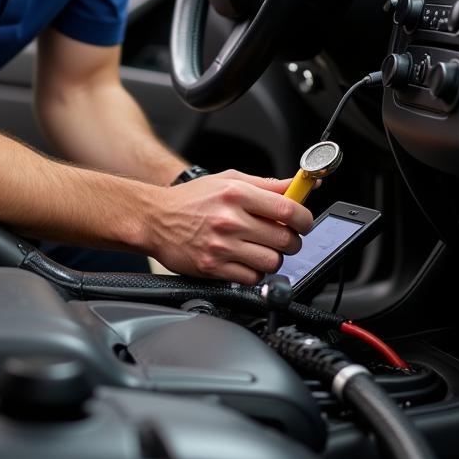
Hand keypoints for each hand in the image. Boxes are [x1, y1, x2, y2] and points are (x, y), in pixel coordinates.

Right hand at [146, 170, 313, 283]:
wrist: (154, 219)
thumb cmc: (191, 199)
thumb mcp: (228, 180)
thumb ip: (266, 184)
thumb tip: (298, 185)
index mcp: (236, 194)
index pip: (288, 209)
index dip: (304, 218)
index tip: (303, 222)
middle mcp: (230, 220)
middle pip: (285, 239)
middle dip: (292, 240)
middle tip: (283, 236)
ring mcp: (222, 246)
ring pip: (272, 262)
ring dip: (273, 257)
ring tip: (262, 248)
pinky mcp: (214, 268)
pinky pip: (253, 278)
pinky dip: (255, 272)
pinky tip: (246, 259)